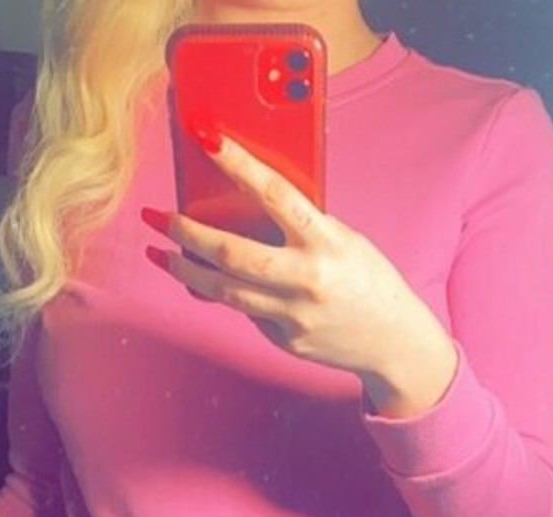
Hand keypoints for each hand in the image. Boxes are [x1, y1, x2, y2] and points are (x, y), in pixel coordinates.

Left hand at [143, 132, 459, 417]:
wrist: (394, 344)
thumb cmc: (368, 280)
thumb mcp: (343, 240)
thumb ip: (301, 226)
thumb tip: (248, 205)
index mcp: (327, 242)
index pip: (275, 193)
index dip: (238, 163)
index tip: (206, 137)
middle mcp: (307, 280)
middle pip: (232, 254)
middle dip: (187, 232)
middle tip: (158, 216)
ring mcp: (293, 316)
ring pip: (224, 291)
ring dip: (185, 270)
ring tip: (161, 253)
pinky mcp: (284, 340)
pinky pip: (246, 311)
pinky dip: (226, 293)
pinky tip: (209, 281)